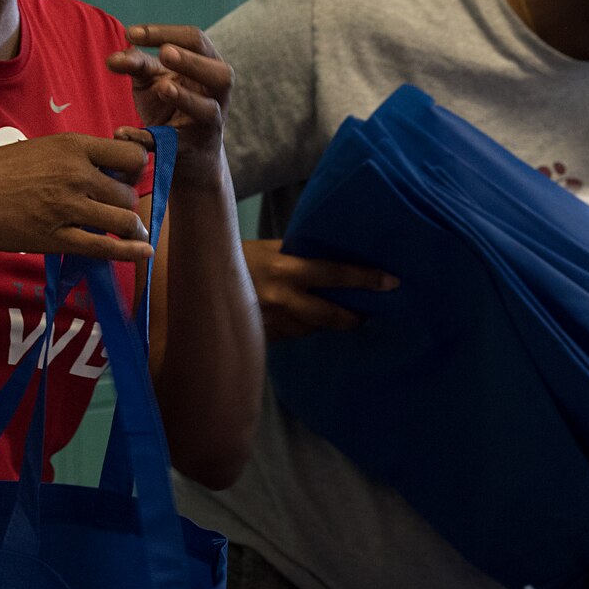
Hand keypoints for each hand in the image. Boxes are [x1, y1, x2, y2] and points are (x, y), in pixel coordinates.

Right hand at [0, 132, 151, 260]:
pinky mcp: (57, 237)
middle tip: (114, 208)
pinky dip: (129, 251)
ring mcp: (68, 207)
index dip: (134, 170)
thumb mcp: (40, 149)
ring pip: (123, 220)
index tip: (124, 178)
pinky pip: (104, 247)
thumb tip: (102, 172)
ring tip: (130, 232)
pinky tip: (142, 252)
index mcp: (73, 147)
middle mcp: (77, 174)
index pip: (131, 157)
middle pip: (128, 192)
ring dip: (130, 227)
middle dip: (126, 203)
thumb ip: (73, 158)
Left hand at [108, 25, 232, 181]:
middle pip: (219, 73)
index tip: (131, 33)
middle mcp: (216, 95)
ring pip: (208, 109)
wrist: (188, 154)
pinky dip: (148, 138)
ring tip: (163, 88)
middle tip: (164, 53)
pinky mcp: (191, 149)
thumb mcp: (152, 81)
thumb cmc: (170, 107)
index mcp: (209, 66)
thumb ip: (135, 65)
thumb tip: (113, 58)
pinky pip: (174, 144)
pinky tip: (124, 132)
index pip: (196, 41)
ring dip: (185, 97)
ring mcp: (208, 124)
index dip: (165, 33)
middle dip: (191, 62)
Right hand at [243, 239, 396, 340]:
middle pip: (329, 315)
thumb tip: (334, 261)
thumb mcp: (269, 251)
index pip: (334, 274)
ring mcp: (272, 322)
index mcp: (286, 269)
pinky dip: (302, 328)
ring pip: (312, 329)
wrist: (197, 281)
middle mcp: (282, 299)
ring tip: (340, 316)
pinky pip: (293, 335)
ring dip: (325, 324)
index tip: (391, 282)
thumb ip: (298, 257)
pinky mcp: (264, 337)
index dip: (364, 279)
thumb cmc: (238, 258)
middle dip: (351, 317)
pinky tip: (304, 320)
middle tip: (367, 314)